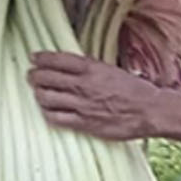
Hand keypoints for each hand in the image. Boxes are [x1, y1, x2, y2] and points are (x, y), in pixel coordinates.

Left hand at [27, 51, 164, 140]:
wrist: (149, 111)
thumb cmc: (134, 89)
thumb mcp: (111, 70)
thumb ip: (90, 68)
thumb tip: (70, 66)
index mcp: (91, 68)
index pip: (57, 59)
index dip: (41, 58)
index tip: (33, 57)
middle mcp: (83, 85)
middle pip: (47, 78)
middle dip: (34, 76)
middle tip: (31, 76)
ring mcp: (81, 105)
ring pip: (47, 98)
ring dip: (38, 94)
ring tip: (37, 92)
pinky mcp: (83, 123)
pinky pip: (56, 118)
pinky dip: (47, 113)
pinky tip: (47, 110)